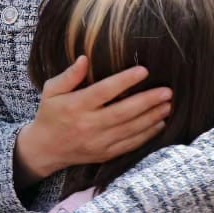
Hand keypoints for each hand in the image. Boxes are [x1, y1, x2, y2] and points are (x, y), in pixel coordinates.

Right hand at [14, 55, 170, 184]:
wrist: (45, 149)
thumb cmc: (50, 113)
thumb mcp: (51, 90)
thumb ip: (69, 75)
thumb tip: (85, 58)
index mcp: (76, 106)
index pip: (104, 91)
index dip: (125, 81)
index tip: (144, 70)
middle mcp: (88, 125)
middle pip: (123, 112)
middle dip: (147, 101)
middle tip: (167, 91)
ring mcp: (98, 142)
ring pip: (130, 129)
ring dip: (152, 117)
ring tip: (168, 105)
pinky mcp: (105, 154)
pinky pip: (130, 145)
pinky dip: (147, 135)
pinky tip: (159, 124)